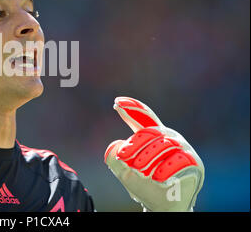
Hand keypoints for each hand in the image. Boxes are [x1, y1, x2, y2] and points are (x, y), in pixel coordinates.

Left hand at [104, 97, 203, 211]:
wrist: (162, 207)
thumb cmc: (144, 185)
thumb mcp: (124, 171)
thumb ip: (114, 157)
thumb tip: (117, 147)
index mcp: (153, 136)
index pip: (142, 117)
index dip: (131, 108)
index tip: (116, 102)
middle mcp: (169, 137)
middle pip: (150, 132)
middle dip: (135, 145)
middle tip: (123, 157)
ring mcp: (182, 148)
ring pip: (163, 144)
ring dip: (148, 157)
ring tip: (139, 170)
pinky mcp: (194, 161)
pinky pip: (178, 160)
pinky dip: (165, 169)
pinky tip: (157, 178)